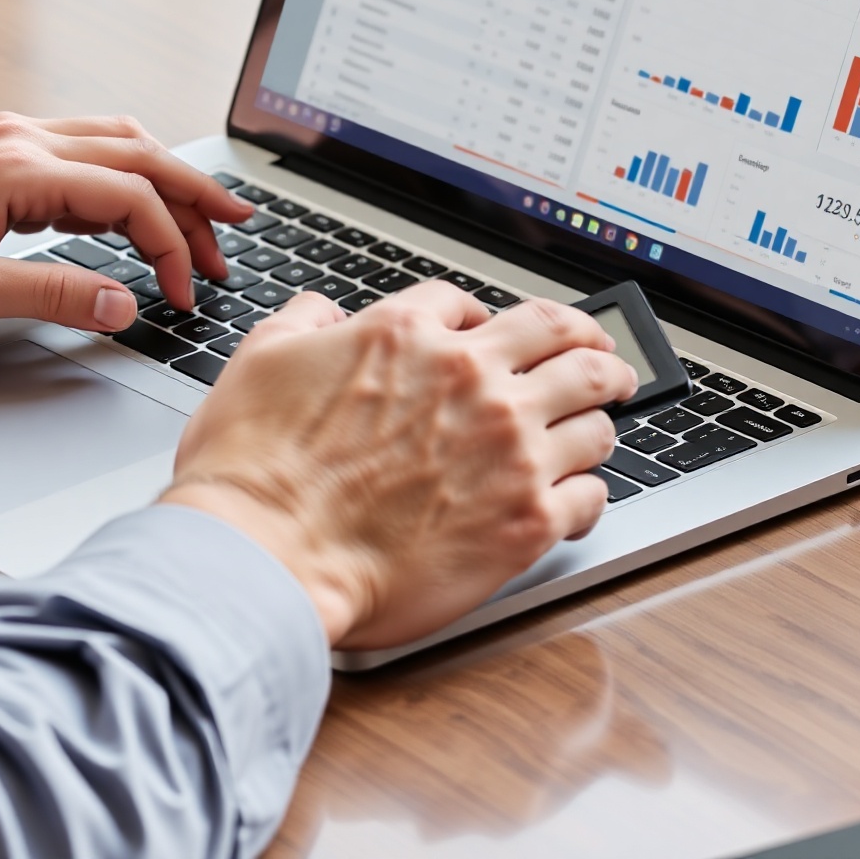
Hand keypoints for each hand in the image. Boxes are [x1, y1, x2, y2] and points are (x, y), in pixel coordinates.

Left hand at [0, 111, 249, 331]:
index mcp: (17, 167)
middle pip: (136, 154)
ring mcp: (3, 138)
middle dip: (194, 196)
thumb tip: (124, 301)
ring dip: (163, 176)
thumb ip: (50, 294)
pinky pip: (79, 146)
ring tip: (202, 214)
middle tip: (237, 236)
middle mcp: (18, 138)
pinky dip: (122, 167)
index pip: (129, 196)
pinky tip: (127, 194)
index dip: (172, 245)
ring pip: (112, 140)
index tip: (186, 293)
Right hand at [160, 285, 634, 649]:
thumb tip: (323, 312)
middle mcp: (471, 380)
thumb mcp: (261, 357)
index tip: (492, 334)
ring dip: (596, 418)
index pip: (470, 304)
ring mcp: (508, 449)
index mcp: (407, 334)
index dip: (482, 317)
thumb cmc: (256, 469)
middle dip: (591, 345)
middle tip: (603, 358)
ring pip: (595, 415)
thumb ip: (304, 321)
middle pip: (566, 340)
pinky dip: (587, 492)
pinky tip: (574, 496)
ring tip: (597, 427)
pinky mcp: (527, 521)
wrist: (269, 556)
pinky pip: (592, 495)